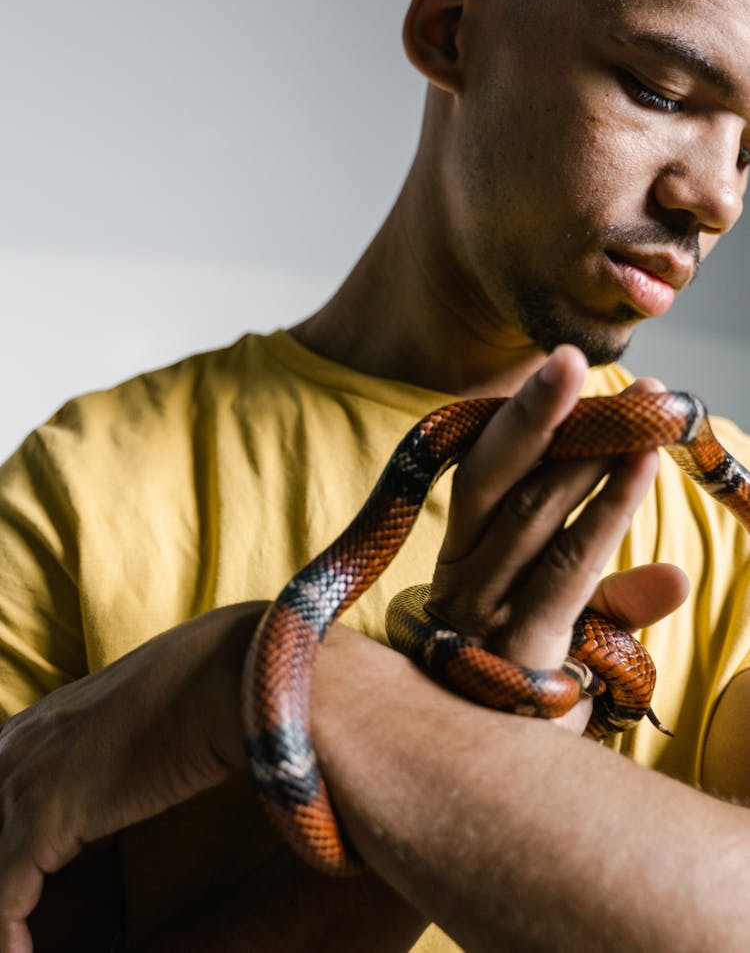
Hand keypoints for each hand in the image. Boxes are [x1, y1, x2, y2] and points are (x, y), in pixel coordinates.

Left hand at [0, 603, 262, 952]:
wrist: (216, 675)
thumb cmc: (190, 694)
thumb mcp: (124, 733)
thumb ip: (95, 774)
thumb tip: (95, 828)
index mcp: (26, 731)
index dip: (8, 861)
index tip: (24, 899)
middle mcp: (9, 750)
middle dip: (4, 888)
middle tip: (17, 930)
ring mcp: (19, 781)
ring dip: (5, 923)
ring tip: (20, 950)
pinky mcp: (40, 818)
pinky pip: (4, 904)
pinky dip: (11, 943)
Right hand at [426, 346, 687, 725]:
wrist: (474, 788)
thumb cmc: (518, 695)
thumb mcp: (561, 637)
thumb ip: (608, 600)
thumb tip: (674, 579)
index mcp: (461, 560)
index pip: (481, 473)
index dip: (521, 422)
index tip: (561, 371)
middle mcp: (462, 578)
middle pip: (495, 479)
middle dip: (538, 415)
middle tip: (573, 358)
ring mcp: (485, 615)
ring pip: (533, 512)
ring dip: (588, 452)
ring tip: (637, 406)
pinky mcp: (521, 651)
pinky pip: (570, 566)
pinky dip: (609, 510)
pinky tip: (641, 469)